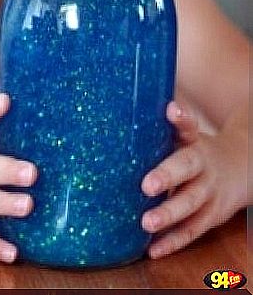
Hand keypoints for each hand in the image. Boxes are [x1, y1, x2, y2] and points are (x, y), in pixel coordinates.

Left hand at [140, 100, 245, 257]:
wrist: (239, 170)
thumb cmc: (194, 151)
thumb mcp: (183, 136)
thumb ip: (158, 128)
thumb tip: (121, 110)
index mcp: (192, 141)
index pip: (188, 125)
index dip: (181, 118)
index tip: (171, 110)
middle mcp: (202, 164)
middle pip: (187, 167)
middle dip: (167, 176)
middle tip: (146, 185)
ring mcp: (209, 191)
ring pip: (190, 204)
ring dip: (168, 215)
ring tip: (146, 223)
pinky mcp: (211, 216)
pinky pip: (191, 231)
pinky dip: (172, 242)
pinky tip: (153, 249)